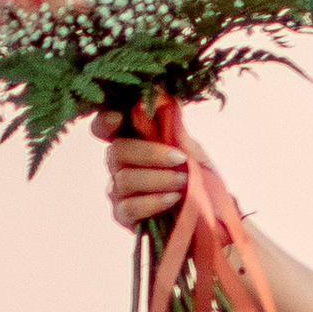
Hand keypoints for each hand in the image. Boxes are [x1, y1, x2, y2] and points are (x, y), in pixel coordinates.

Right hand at [93, 106, 192, 237]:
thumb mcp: (192, 150)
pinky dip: (154, 201)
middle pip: (117, 151)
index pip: (103, 128)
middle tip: (179, 159)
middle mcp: (118, 164)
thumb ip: (175, 127)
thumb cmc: (195, 177)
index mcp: (130, 141)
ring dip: (158, 179)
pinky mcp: (123, 215)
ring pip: (124, 179)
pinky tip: (173, 198)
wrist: (209, 215)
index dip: (104, 122)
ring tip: (183, 181)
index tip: (119, 117)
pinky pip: (130, 207)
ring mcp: (117, 190)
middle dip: (150, 154)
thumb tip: (164, 95)